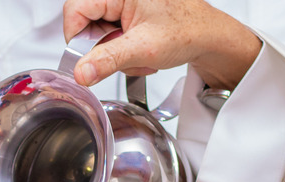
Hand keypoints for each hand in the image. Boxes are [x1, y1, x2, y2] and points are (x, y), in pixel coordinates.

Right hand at [62, 0, 259, 89]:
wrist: (209, 37)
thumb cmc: (187, 31)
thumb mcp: (142, 48)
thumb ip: (107, 61)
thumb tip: (81, 72)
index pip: (75, 9)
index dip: (77, 37)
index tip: (87, 57)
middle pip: (86, 23)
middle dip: (103, 47)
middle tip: (124, 54)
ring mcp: (124, 5)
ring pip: (99, 33)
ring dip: (115, 53)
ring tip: (138, 54)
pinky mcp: (128, 15)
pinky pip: (112, 37)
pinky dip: (123, 51)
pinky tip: (140, 51)